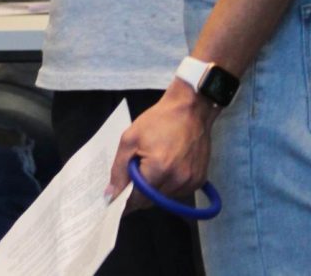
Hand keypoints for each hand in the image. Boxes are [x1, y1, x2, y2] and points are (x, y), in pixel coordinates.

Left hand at [106, 83, 216, 209]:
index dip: (125, 200)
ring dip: (155, 189)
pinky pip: (178, 192)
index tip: (117, 197)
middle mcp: (177, 180)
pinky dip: (169, 185)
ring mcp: (191, 182)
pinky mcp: (200, 180)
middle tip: (136, 174)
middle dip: (139, 193)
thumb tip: (111, 196)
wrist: (191, 109)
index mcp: (159, 169)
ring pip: (164, 199)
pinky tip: (168, 167)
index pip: (136, 200)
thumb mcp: (130, 138)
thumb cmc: (158, 120)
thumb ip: (119, 169)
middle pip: (150, 202)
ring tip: (154, 167)